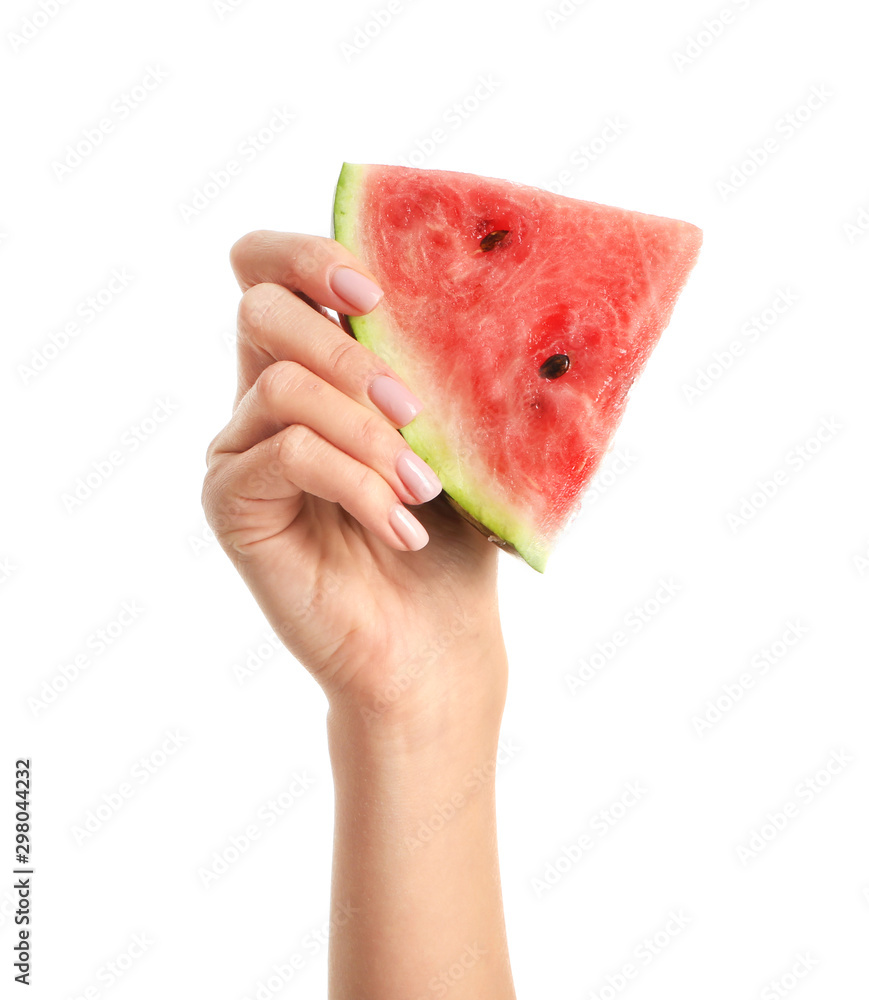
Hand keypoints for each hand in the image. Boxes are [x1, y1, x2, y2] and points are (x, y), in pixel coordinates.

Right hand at [202, 231, 506, 733]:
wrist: (432, 647)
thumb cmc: (450, 542)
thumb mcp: (455, 441)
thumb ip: (439, 370)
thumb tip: (467, 300)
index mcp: (317, 368)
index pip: (271, 271)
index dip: (308, 255)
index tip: (376, 291)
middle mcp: (266, 400)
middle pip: (258, 307)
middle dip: (346, 347)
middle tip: (413, 408)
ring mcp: (243, 453)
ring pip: (280, 386)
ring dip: (367, 432)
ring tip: (423, 488)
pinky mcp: (234, 506)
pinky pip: (285, 455)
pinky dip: (356, 484)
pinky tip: (401, 528)